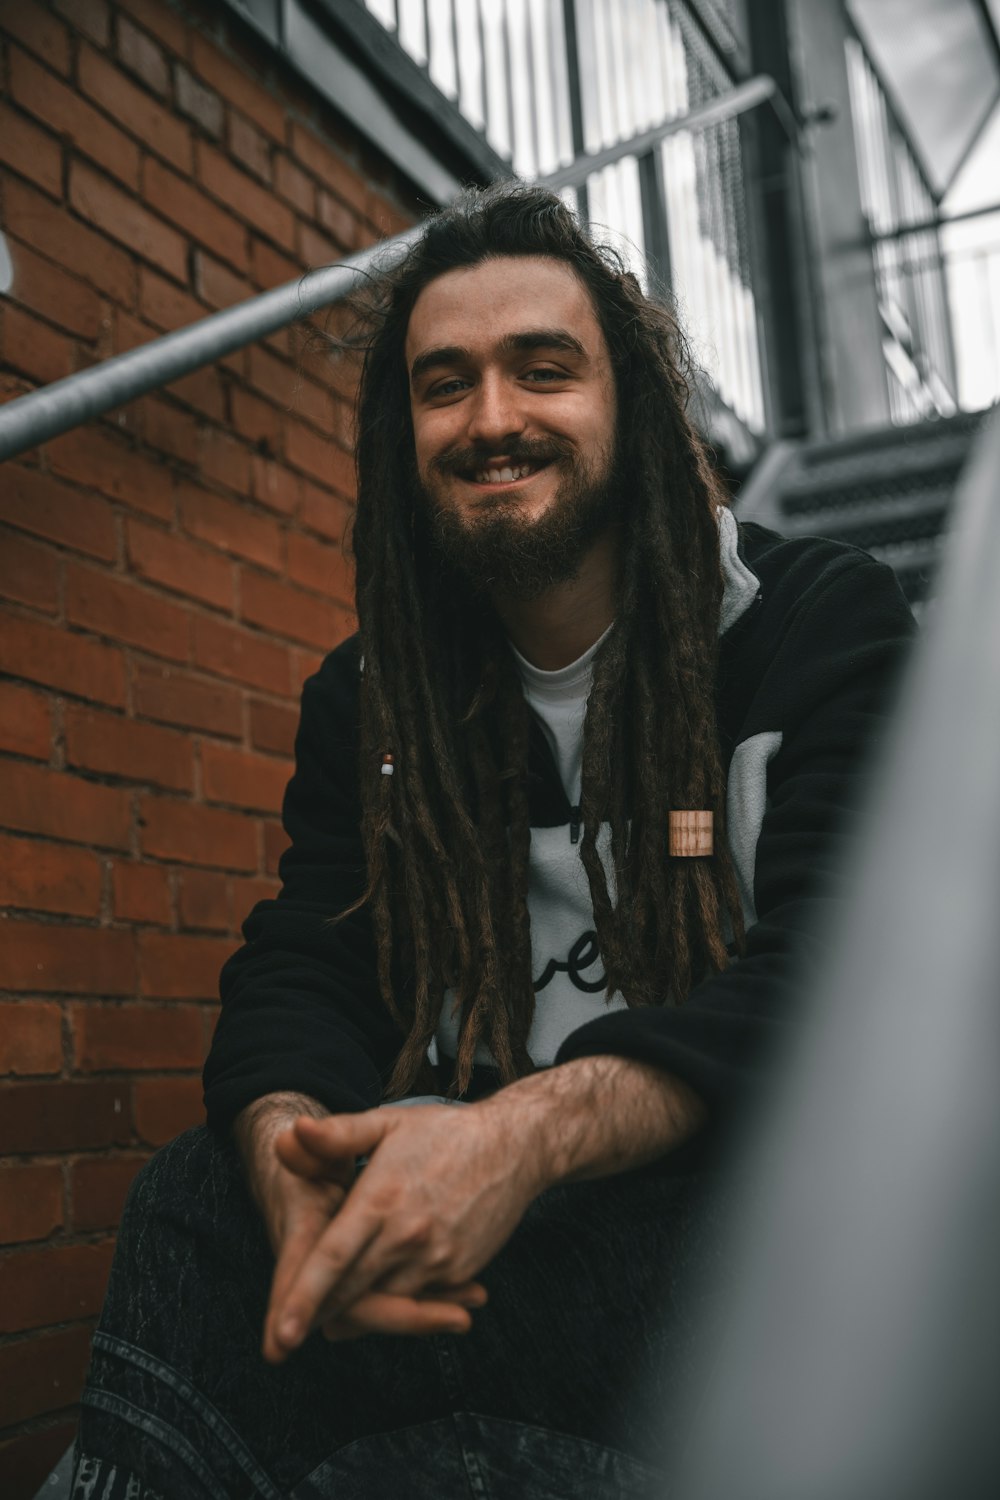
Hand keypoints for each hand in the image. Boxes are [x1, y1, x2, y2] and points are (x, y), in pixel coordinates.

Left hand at [268, 1102, 545, 1359]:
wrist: (514, 1148)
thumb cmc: (444, 1132)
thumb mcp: (387, 1123)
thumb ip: (337, 1136)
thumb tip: (291, 1131)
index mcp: (381, 1199)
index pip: (333, 1258)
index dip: (304, 1298)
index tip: (280, 1335)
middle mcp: (407, 1236)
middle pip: (351, 1294)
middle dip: (318, 1315)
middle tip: (285, 1333)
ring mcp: (436, 1260)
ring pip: (383, 1308)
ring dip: (357, 1312)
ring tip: (333, 1313)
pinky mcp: (458, 1272)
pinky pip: (417, 1304)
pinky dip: (396, 1306)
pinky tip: (382, 1295)